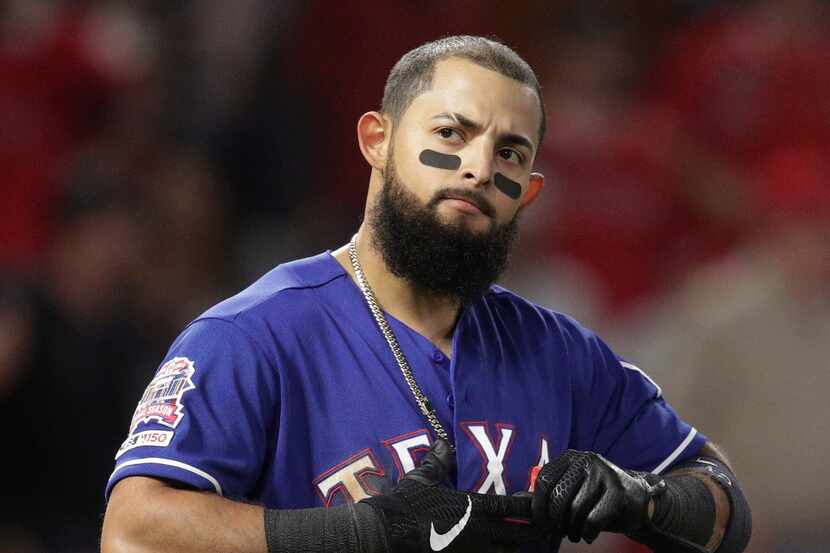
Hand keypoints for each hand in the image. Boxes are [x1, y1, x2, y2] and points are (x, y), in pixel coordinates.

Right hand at [360, 439, 547, 551]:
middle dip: (532, 531)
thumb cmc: (405, 505)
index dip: (528, 507)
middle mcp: (478, 532)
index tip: (539, 504)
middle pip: (517, 535)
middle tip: (543, 527)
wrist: (387, 535)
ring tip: (522, 542)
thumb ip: (437, 462)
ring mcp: (472, 552)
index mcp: (471, 508)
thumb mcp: (422, 478)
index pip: (510, 507)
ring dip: (515, 547)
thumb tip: (443, 444)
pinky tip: (498, 551)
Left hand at [531, 450, 665, 543]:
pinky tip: (590, 533)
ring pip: (575, 510)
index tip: (541, 523)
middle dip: (556, 521)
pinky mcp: (618, 491)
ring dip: (572, 530)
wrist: (636, 501)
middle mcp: (586, 460)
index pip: (544, 480)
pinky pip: (592, 520)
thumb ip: (548, 494)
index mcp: (570, 458)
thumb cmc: (597, 499)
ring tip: (576, 532)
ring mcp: (603, 473)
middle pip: (558, 496)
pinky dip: (587, 533)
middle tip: (560, 531)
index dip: (539, 506)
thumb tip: (519, 501)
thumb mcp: (571, 491)